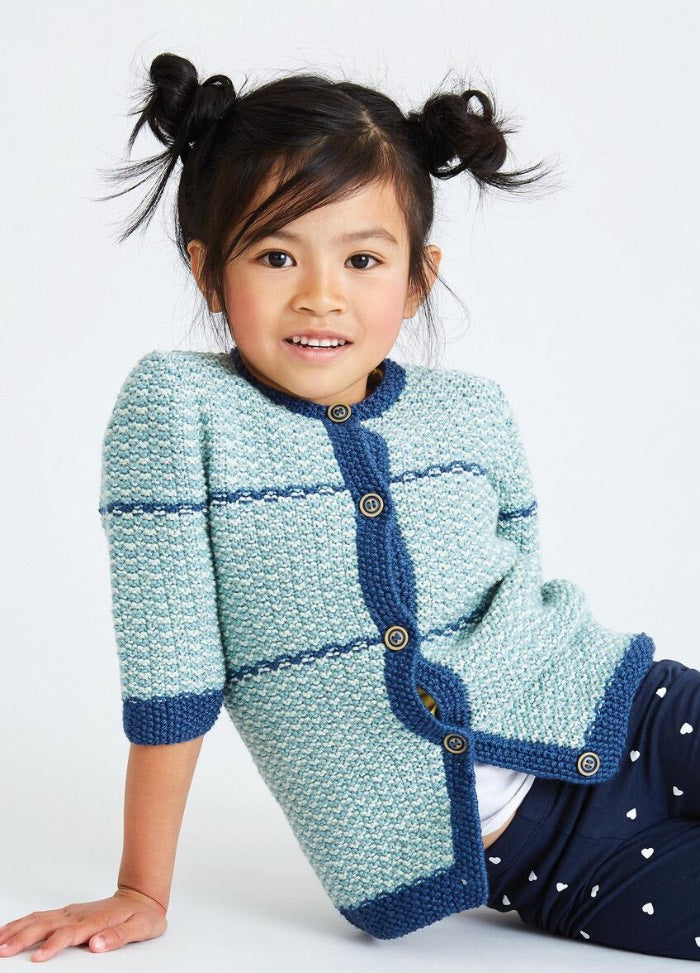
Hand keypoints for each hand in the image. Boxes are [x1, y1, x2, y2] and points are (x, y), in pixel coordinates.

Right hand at [0, 887, 167, 961]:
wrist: (141, 896)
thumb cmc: (141, 916)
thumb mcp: (140, 928)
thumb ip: (118, 937)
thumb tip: (97, 945)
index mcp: (94, 921)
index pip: (70, 934)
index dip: (53, 946)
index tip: (37, 958)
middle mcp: (78, 915)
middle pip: (46, 926)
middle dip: (23, 938)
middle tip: (2, 951)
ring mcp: (70, 912)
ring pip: (39, 919)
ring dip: (17, 930)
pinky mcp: (66, 913)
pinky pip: (40, 916)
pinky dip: (21, 922)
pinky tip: (8, 929)